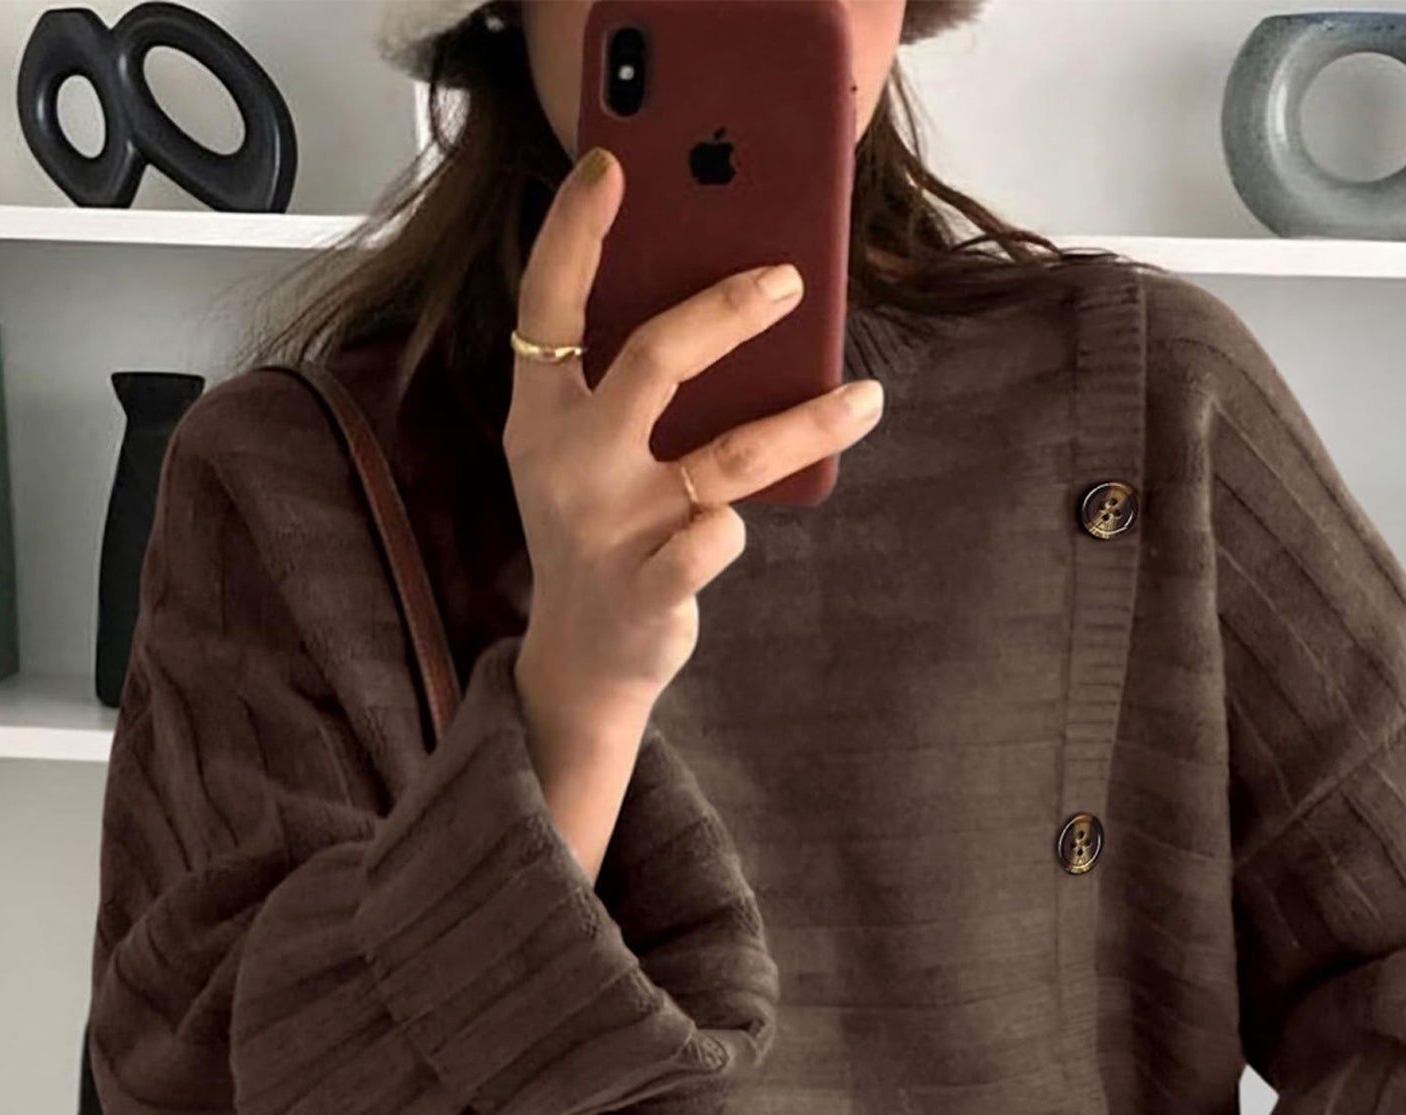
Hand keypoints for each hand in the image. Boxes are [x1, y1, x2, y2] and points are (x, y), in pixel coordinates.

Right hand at [505, 142, 886, 722]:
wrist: (584, 657)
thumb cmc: (601, 528)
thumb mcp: (583, 450)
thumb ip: (621, 381)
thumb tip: (725, 289)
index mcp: (542, 415)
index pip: (550, 304)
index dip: (574, 231)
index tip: (612, 166)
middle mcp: (570, 464)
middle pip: (654, 360)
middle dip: (727, 310)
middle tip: (791, 279)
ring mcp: (611, 529)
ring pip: (726, 458)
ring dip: (806, 421)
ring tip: (863, 395)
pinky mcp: (650, 587)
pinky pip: (718, 538)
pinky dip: (743, 525)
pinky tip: (772, 513)